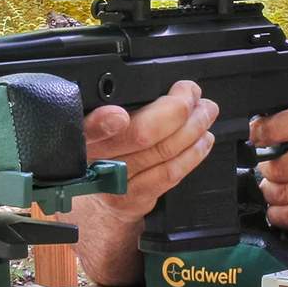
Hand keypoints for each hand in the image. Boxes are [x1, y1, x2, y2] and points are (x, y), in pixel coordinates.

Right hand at [81, 80, 219, 224]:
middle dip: (176, 109)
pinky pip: (170, 174)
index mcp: (82, 134)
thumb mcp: (92, 124)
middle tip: (191, 93)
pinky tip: (202, 140)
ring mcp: (117, 182)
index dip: (102, 123)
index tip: (119, 115)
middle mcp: (96, 160)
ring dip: (193, 128)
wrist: (93, 202)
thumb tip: (161, 84)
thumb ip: (115, 103)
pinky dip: (193, 154)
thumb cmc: (99, 153)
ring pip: (162, 151)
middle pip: (139, 135)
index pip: (88, 128)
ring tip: (205, 112)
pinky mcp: (135, 198)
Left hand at [250, 102, 287, 243]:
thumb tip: (260, 128)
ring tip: (278, 188)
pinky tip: (282, 207)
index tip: (256, 134)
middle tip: (270, 169)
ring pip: (282, 192)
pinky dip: (278, 213)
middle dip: (267, 169)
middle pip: (283, 164)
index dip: (271, 128)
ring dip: (271, 192)